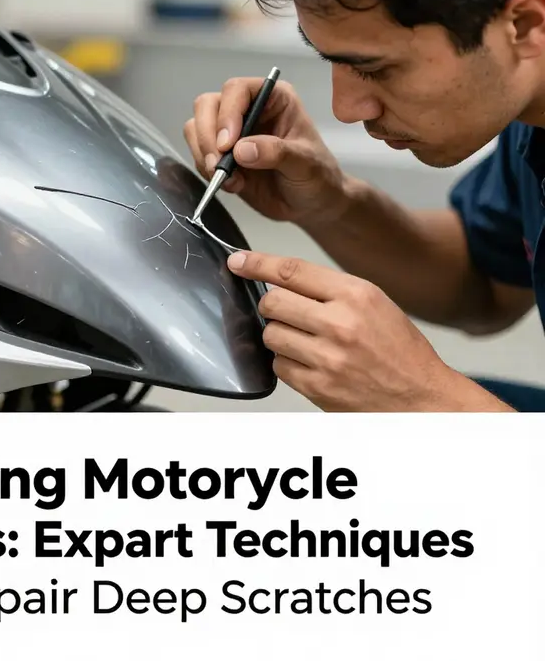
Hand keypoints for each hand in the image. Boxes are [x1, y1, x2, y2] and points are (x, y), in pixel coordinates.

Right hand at [184, 77, 347, 224]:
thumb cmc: (317, 177)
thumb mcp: (305, 164)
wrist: (310, 206)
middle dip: (207, 136)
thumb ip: (277, 153)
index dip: (227, 114)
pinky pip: (198, 155)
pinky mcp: (221, 157)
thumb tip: (241, 150)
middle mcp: (248, 110)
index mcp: (273, 98)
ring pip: (196, 128)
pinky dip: (207, 172)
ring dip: (204, 155)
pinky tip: (233, 185)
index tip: (228, 145)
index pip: (237, 90)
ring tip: (230, 179)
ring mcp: (231, 133)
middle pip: (207, 105)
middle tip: (218, 165)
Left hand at [227, 251, 515, 411]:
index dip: (257, 263)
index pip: (291, 271)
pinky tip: (311, 363)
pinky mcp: (317, 387)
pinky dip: (287, 363)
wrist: (422, 399)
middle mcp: (340, 324)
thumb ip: (329, 289)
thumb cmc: (400, 351)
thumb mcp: (375, 303)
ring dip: (279, 336)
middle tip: (287, 313)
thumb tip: (278, 280)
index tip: (238, 261)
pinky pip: (278, 366)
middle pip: (272, 302)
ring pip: (270, 335)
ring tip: (306, 342)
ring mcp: (326, 358)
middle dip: (272, 306)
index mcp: (356, 295)